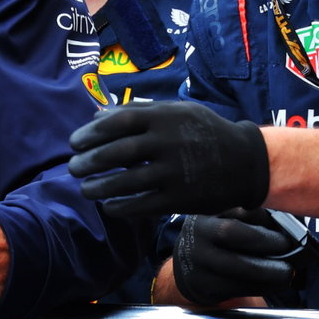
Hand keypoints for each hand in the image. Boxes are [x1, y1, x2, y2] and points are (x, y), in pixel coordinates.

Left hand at [68, 102, 268, 217]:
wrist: (245, 162)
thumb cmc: (204, 132)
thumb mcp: (176, 111)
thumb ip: (137, 111)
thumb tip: (96, 114)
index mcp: (164, 117)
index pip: (117, 123)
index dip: (91, 133)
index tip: (74, 143)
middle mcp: (167, 143)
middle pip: (116, 153)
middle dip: (88, 162)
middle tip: (72, 167)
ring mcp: (174, 172)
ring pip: (125, 183)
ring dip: (99, 187)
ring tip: (85, 189)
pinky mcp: (180, 199)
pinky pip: (142, 205)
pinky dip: (120, 207)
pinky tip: (108, 206)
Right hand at [172, 209, 297, 304]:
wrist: (188, 268)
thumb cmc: (217, 241)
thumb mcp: (224, 222)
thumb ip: (252, 219)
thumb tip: (289, 224)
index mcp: (206, 213)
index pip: (235, 209)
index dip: (261, 217)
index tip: (284, 226)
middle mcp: (197, 234)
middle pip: (229, 232)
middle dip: (263, 240)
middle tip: (288, 247)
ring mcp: (197, 261)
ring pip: (236, 266)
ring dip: (268, 270)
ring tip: (287, 271)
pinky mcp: (204, 286)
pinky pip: (238, 288)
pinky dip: (262, 286)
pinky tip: (276, 284)